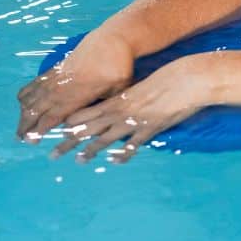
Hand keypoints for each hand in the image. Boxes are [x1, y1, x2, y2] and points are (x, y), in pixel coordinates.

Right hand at [16, 29, 134, 142]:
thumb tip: (101, 123)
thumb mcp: (118, 89)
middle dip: (27, 124)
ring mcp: (57, 76)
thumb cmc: (119, 67)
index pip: (54, 115)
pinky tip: (24, 104)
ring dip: (24, 112)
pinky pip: (34, 83)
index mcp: (78, 94)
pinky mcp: (56, 68)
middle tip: (21, 139)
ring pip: (32, 96)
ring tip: (22, 127)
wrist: (113, 39)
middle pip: (37, 108)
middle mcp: (63, 86)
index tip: (32, 140)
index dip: (41, 128)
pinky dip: (26, 94)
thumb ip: (106, 106)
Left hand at [49, 57, 208, 163]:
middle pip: (89, 128)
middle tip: (54, 154)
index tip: (59, 131)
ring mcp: (134, 121)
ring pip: (106, 138)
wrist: (186, 80)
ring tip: (79, 161)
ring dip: (91, 150)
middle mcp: (121, 111)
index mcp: (119, 99)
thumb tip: (125, 105)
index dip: (72, 123)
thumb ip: (132, 98)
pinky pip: (133, 144)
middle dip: (70, 141)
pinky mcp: (150, 128)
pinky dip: (123, 154)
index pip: (88, 113)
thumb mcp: (143, 87)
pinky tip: (115, 162)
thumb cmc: (168, 79)